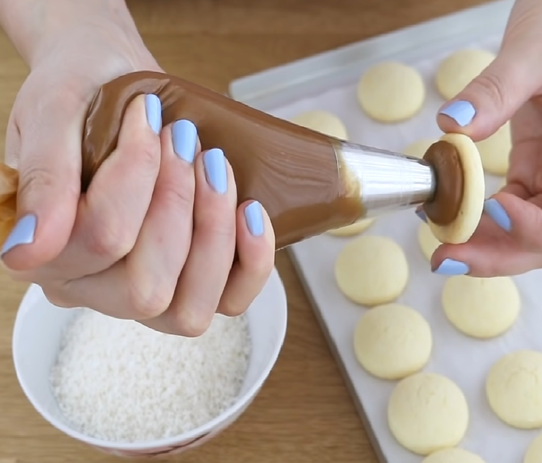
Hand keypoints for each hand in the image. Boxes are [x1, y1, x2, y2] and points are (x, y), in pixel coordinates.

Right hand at [1, 7, 274, 334]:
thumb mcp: (52, 114)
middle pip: (147, 289)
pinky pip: (230, 300)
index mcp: (46, 251)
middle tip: (184, 141)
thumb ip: (44, 179)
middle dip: (180, 205)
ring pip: (190, 308)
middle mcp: (90, 285)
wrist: (113, 81)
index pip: (101, 239)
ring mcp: (143, 289)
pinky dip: (252, 260)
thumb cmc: (82, 94)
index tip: (147, 118)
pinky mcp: (190, 281)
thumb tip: (27, 251)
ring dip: (216, 231)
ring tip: (214, 165)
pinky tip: (251, 209)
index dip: (137, 175)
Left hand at [432, 0, 541, 276]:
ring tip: (441, 246)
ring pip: (533, 234)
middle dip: (505, 254)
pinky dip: (481, 220)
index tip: (495, 210)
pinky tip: (448, 215)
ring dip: (489, 245)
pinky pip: (511, 210)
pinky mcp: (538, 171)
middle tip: (448, 257)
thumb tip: (453, 125)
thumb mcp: (536, 48)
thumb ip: (496, 90)